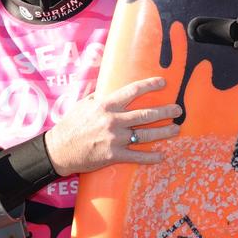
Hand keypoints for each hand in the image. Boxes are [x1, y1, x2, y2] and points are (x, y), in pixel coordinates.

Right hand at [44, 76, 181, 175]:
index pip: (133, 91)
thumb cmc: (70, 125)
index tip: (163, 82)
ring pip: (145, 134)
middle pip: (145, 114)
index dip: (150, 85)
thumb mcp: (83, 104)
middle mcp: (113, 120)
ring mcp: (114, 138)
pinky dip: (151, 156)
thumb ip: (98, 96)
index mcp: (105, 104)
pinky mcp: (113, 156)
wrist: (59, 150)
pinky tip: (162, 155)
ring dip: (163, 132)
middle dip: (165, 111)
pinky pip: (137, 156)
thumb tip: (109, 87)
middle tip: (178, 109)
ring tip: (176, 129)